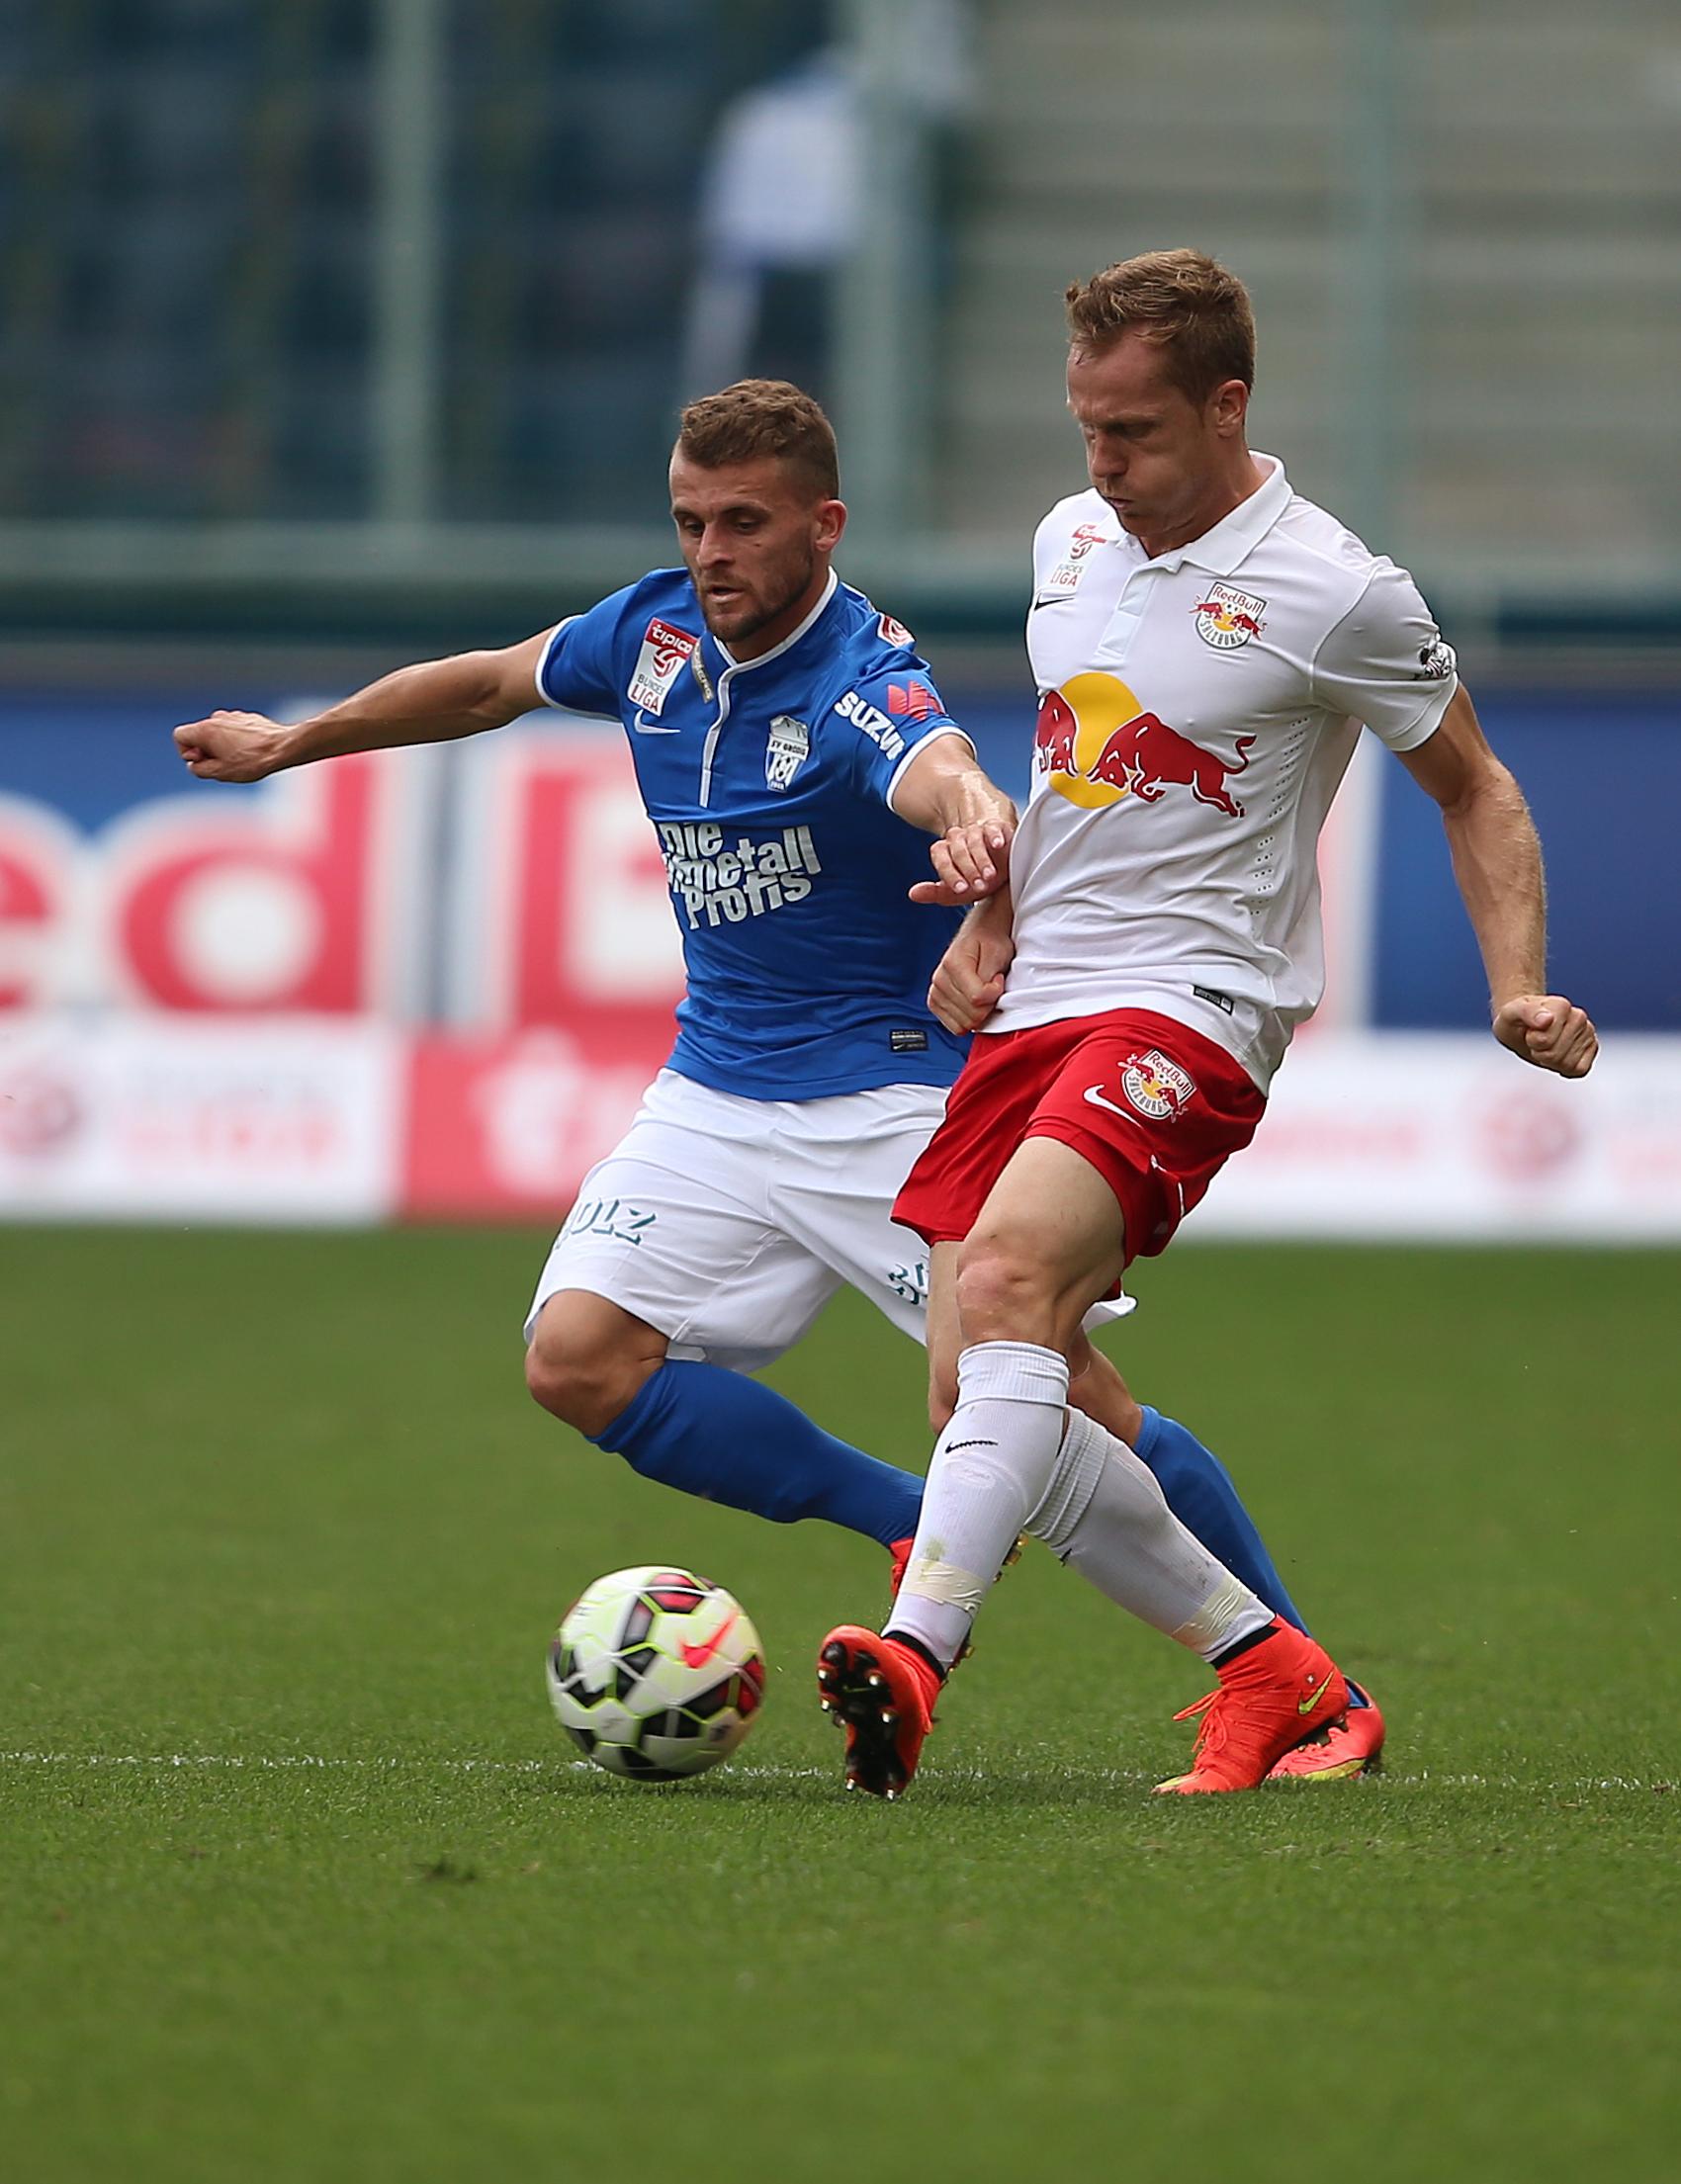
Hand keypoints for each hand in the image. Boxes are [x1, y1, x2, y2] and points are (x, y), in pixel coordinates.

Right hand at [173, 711, 291, 782]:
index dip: (186, 752)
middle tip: (224, 764)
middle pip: (199, 735)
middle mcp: (216, 718)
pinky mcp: (248, 718)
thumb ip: (199, 769)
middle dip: (206, 751)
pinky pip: (234, 730)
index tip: (203, 761)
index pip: (179, 736)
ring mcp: (233, 716)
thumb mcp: (221, 772)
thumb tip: (194, 765)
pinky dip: (237, 741)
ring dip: (222, 746)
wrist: (283, 747)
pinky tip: (252, 752)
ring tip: (240, 759)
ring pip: (218, 733)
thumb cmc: (253, 761)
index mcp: (205, 729)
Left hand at [909, 819, 1011, 906]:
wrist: (1003, 867)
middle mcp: (959, 840)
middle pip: (958, 851)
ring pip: (974, 842)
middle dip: (968, 870)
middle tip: (979, 886)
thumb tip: (913, 894)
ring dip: (982, 860)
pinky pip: (992, 829)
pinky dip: (994, 836)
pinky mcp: (996, 827)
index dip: (950, 874)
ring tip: (989, 875)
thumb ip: (936, 893)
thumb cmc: (979, 880)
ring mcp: (977, 832)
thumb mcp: (958, 892)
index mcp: (945, 852)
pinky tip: (998, 845)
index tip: (961, 889)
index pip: (941, 858)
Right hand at [927, 910, 1015, 1034]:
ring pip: (963, 1024)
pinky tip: (973, 1003)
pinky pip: (954, 1026)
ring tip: (981, 991)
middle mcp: (939, 979)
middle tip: (991, 985)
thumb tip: (985, 999)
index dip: (996, 993)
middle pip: (971, 1015)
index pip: (977, 999)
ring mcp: (936, 991)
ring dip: (979, 1012)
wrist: (982, 930)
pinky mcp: (936, 1001)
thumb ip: (990, 976)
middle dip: (988, 1005)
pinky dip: (968, 1019)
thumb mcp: (998, 951)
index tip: (998, 979)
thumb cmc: (991, 939)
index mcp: (953, 964)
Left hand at [1492, 994, 1597, 1077]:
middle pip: (1555, 1055)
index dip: (1532, 1042)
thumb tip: (1546, 1020)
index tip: (1529, 1032)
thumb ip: (1528, 1013)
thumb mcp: (1511, 1013)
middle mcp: (1578, 1016)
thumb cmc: (1517, 1020)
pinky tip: (1558, 1055)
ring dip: (1551, 1061)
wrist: (1523, 1026)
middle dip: (1540, 1052)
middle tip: (1536, 1041)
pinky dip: (1565, 1068)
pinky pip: (1580, 1070)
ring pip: (1568, 1064)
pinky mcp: (1592, 1048)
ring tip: (1546, 1046)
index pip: (1545, 1040)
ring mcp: (1587, 1032)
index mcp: (1560, 1005)